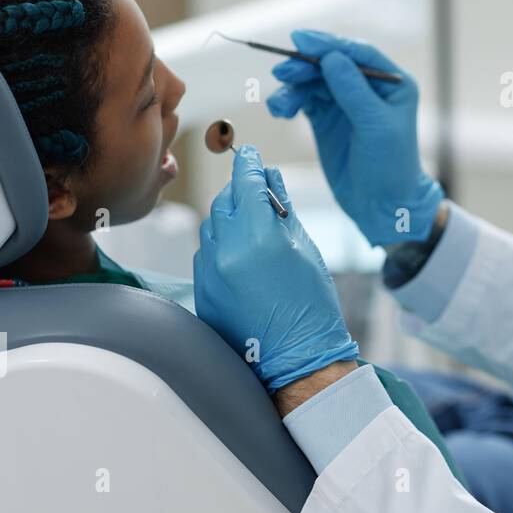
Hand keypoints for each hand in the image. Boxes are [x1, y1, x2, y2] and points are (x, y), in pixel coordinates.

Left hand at [193, 145, 358, 392]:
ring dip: (228, 219)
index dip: (250, 163)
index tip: (250, 153)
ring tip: (252, 230)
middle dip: (239, 192)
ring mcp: (209, 272)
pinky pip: (205, 253)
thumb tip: (271, 178)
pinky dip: (220, 246)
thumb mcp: (305, 249)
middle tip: (257, 192)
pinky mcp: (202, 290)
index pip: (246, 183)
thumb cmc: (311, 305)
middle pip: (223, 201)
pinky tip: (242, 258)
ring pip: (210, 226)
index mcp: (258, 237)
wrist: (296, 359)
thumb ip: (283, 210)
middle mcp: (227, 251)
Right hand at [265, 30, 442, 245]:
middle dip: (305, 66)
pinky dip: (290, 101)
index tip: (300, 39)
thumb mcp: (376, 126)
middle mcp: (368, 87)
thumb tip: (332, 57)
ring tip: (279, 105)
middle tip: (283, 72)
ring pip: (313, 82)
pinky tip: (280, 110)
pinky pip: (304, 100)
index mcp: (391, 83)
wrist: (382, 205)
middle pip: (330, 64)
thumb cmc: (391, 165)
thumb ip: (353, 91)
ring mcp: (345, 102)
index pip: (357, 53)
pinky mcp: (326, 118)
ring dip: (293, 87)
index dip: (328, 44)